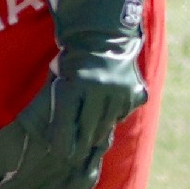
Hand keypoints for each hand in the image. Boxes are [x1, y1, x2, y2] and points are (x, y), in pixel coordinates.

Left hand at [46, 0, 147, 161]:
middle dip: (79, 142)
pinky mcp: (134, 94)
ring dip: (96, 133)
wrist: (104, 33)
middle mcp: (98, 88)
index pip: (65, 120)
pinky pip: (120, 115)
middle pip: (87, 128)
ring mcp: (119, 92)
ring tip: (88, 141)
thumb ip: (59, 100)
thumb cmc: (72, 56)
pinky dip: (111, 118)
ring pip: (106, 125)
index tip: (58, 152)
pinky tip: (103, 117)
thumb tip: (54, 135)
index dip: (60, 139)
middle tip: (73, 155)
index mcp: (75, 83)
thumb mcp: (60, 73)